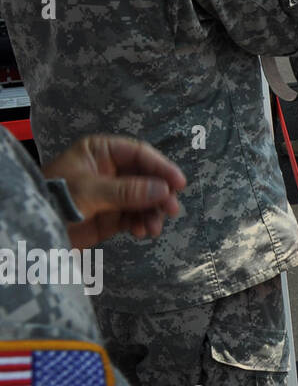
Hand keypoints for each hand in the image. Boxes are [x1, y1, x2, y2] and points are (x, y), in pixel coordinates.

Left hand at [41, 135, 186, 248]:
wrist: (32, 232)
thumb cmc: (55, 199)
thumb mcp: (90, 191)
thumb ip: (128, 191)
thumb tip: (164, 191)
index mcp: (101, 152)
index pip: (139, 154)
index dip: (161, 167)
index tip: (178, 184)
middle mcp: (109, 170)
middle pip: (146, 177)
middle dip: (160, 194)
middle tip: (172, 209)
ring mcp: (111, 194)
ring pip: (144, 199)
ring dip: (152, 213)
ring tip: (153, 229)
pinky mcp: (110, 216)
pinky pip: (134, 217)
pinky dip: (141, 224)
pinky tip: (142, 233)